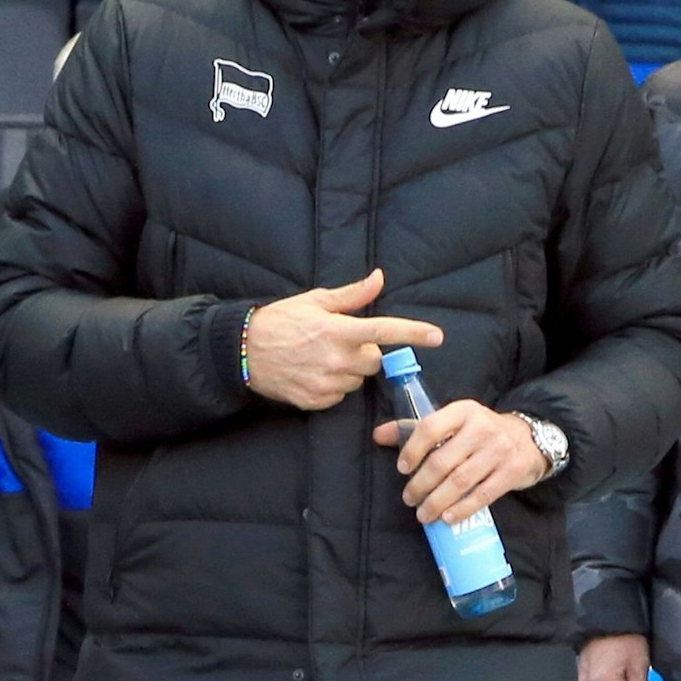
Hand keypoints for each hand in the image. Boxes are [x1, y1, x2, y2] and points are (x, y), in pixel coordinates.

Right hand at [242, 267, 440, 411]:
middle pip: (374, 361)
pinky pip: (340, 395)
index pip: (384, 331)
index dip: (414, 333)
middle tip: (341, 343)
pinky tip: (314, 373)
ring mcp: (327, 383)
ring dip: (349, 370)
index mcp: (338, 330)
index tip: (437, 336)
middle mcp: (336, 359)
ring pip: (358, 380)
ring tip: (322, 358)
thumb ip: (352, 295)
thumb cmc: (280, 321)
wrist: (243, 351)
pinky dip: (334, 386)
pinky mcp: (317, 401)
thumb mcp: (314, 301)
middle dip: (365, 352)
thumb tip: (379, 278)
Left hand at [370, 400, 546, 525]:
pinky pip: (482, 495)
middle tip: (409, 498)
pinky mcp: (511, 472)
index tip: (402, 469)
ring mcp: (499, 451)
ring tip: (422, 514)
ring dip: (437, 501)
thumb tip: (378, 435)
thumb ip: (417, 428)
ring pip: (460, 481)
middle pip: (443, 461)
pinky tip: (446, 517)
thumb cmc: (480, 432)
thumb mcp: (454, 423)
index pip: (431, 427)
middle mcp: (482, 428)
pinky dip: (462, 509)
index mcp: (464, 411)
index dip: (412, 450)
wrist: (528, 439)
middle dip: (421, 484)